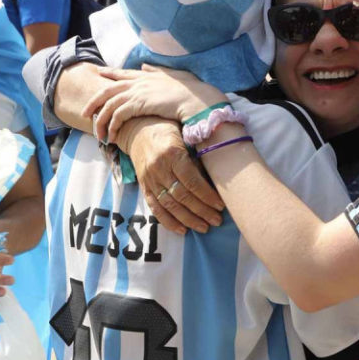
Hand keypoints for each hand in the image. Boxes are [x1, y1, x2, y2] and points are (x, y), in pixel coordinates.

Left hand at [82, 65, 226, 143]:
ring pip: (108, 105)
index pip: (122, 73)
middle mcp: (138, 82)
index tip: (99, 73)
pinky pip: (117, 116)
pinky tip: (111, 137)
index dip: (109, 73)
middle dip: (93, 102)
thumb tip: (145, 65)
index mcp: (146, 75)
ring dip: (101, 122)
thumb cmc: (191, 90)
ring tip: (99, 135)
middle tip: (85, 113)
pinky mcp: (138, 104)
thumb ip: (157, 71)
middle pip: (107, 90)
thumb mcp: (174, 75)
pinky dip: (111, 127)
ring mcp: (137, 92)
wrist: (196, 100)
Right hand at [119, 117, 223, 233]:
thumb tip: (216, 176)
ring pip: (170, 205)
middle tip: (217, 221)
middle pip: (182, 196)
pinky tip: (182, 230)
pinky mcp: (144, 186)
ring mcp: (150, 179)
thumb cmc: (169, 129)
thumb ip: (196, 154)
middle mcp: (159, 168)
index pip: (192, 181)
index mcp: (173, 154)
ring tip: (204, 227)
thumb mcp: (184, 134)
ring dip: (188, 219)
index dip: (207, 195)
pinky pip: (155, 208)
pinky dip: (168, 221)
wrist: (138, 129)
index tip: (221, 205)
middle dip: (202, 211)